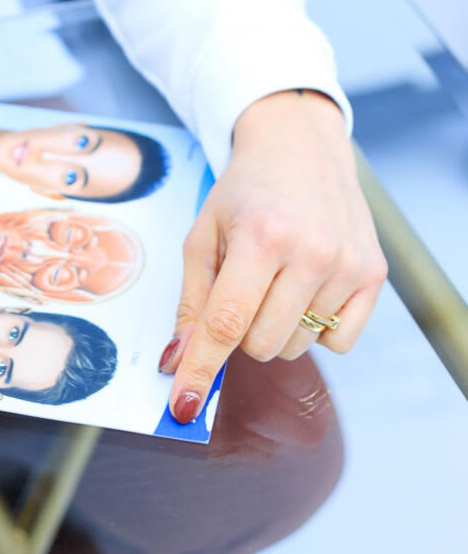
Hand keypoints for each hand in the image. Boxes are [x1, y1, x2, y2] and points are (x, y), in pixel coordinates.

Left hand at [160, 90, 386, 422]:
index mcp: (261, 236)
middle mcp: (311, 252)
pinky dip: (315, 328)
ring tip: (274, 278)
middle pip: (260, 344)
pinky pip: (338, 343)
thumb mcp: (203, 234)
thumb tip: (179, 360)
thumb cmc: (244, 192)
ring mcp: (347, 265)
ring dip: (275, 327)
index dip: (201, 369)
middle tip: (241, 289)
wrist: (300, 148)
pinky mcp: (374, 275)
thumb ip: (191, 300)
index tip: (184, 405)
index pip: (226, 322)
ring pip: (296, 346)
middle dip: (238, 331)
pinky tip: (305, 287)